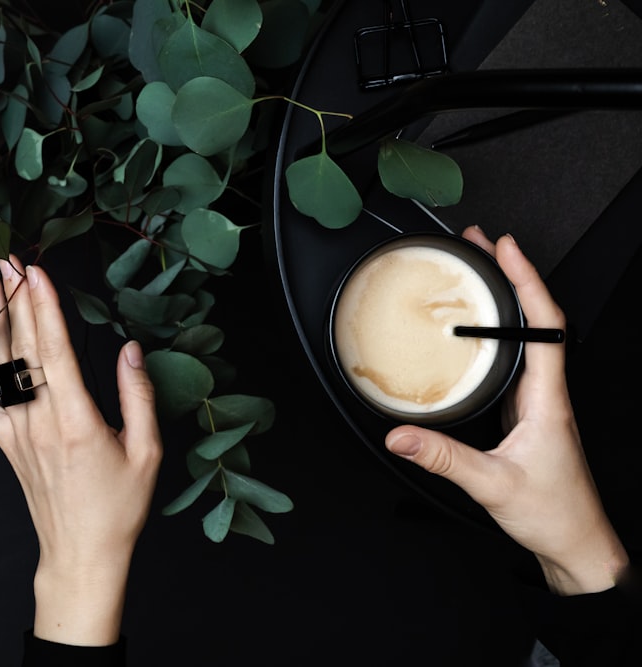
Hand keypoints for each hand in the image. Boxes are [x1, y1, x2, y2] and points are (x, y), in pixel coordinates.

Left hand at [0, 256, 162, 644]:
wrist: (82, 553)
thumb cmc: (117, 508)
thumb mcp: (146, 452)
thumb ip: (137, 396)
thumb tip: (130, 350)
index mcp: (77, 420)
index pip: (55, 349)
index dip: (44, 306)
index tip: (36, 272)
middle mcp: (41, 421)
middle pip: (23, 347)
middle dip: (15, 298)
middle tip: (8, 260)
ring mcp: (18, 433)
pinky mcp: (6, 446)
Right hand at [385, 226, 628, 594]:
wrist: (576, 544)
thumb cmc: (552, 515)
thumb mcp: (492, 486)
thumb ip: (442, 458)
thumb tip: (399, 434)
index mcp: (548, 400)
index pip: (546, 326)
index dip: (527, 282)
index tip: (504, 250)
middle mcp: (547, 394)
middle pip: (537, 319)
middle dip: (511, 275)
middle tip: (480, 245)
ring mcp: (538, 402)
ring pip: (529, 336)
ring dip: (508, 299)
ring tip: (480, 273)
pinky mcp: (526, 414)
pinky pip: (515, 360)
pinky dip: (499, 332)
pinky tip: (477, 331)